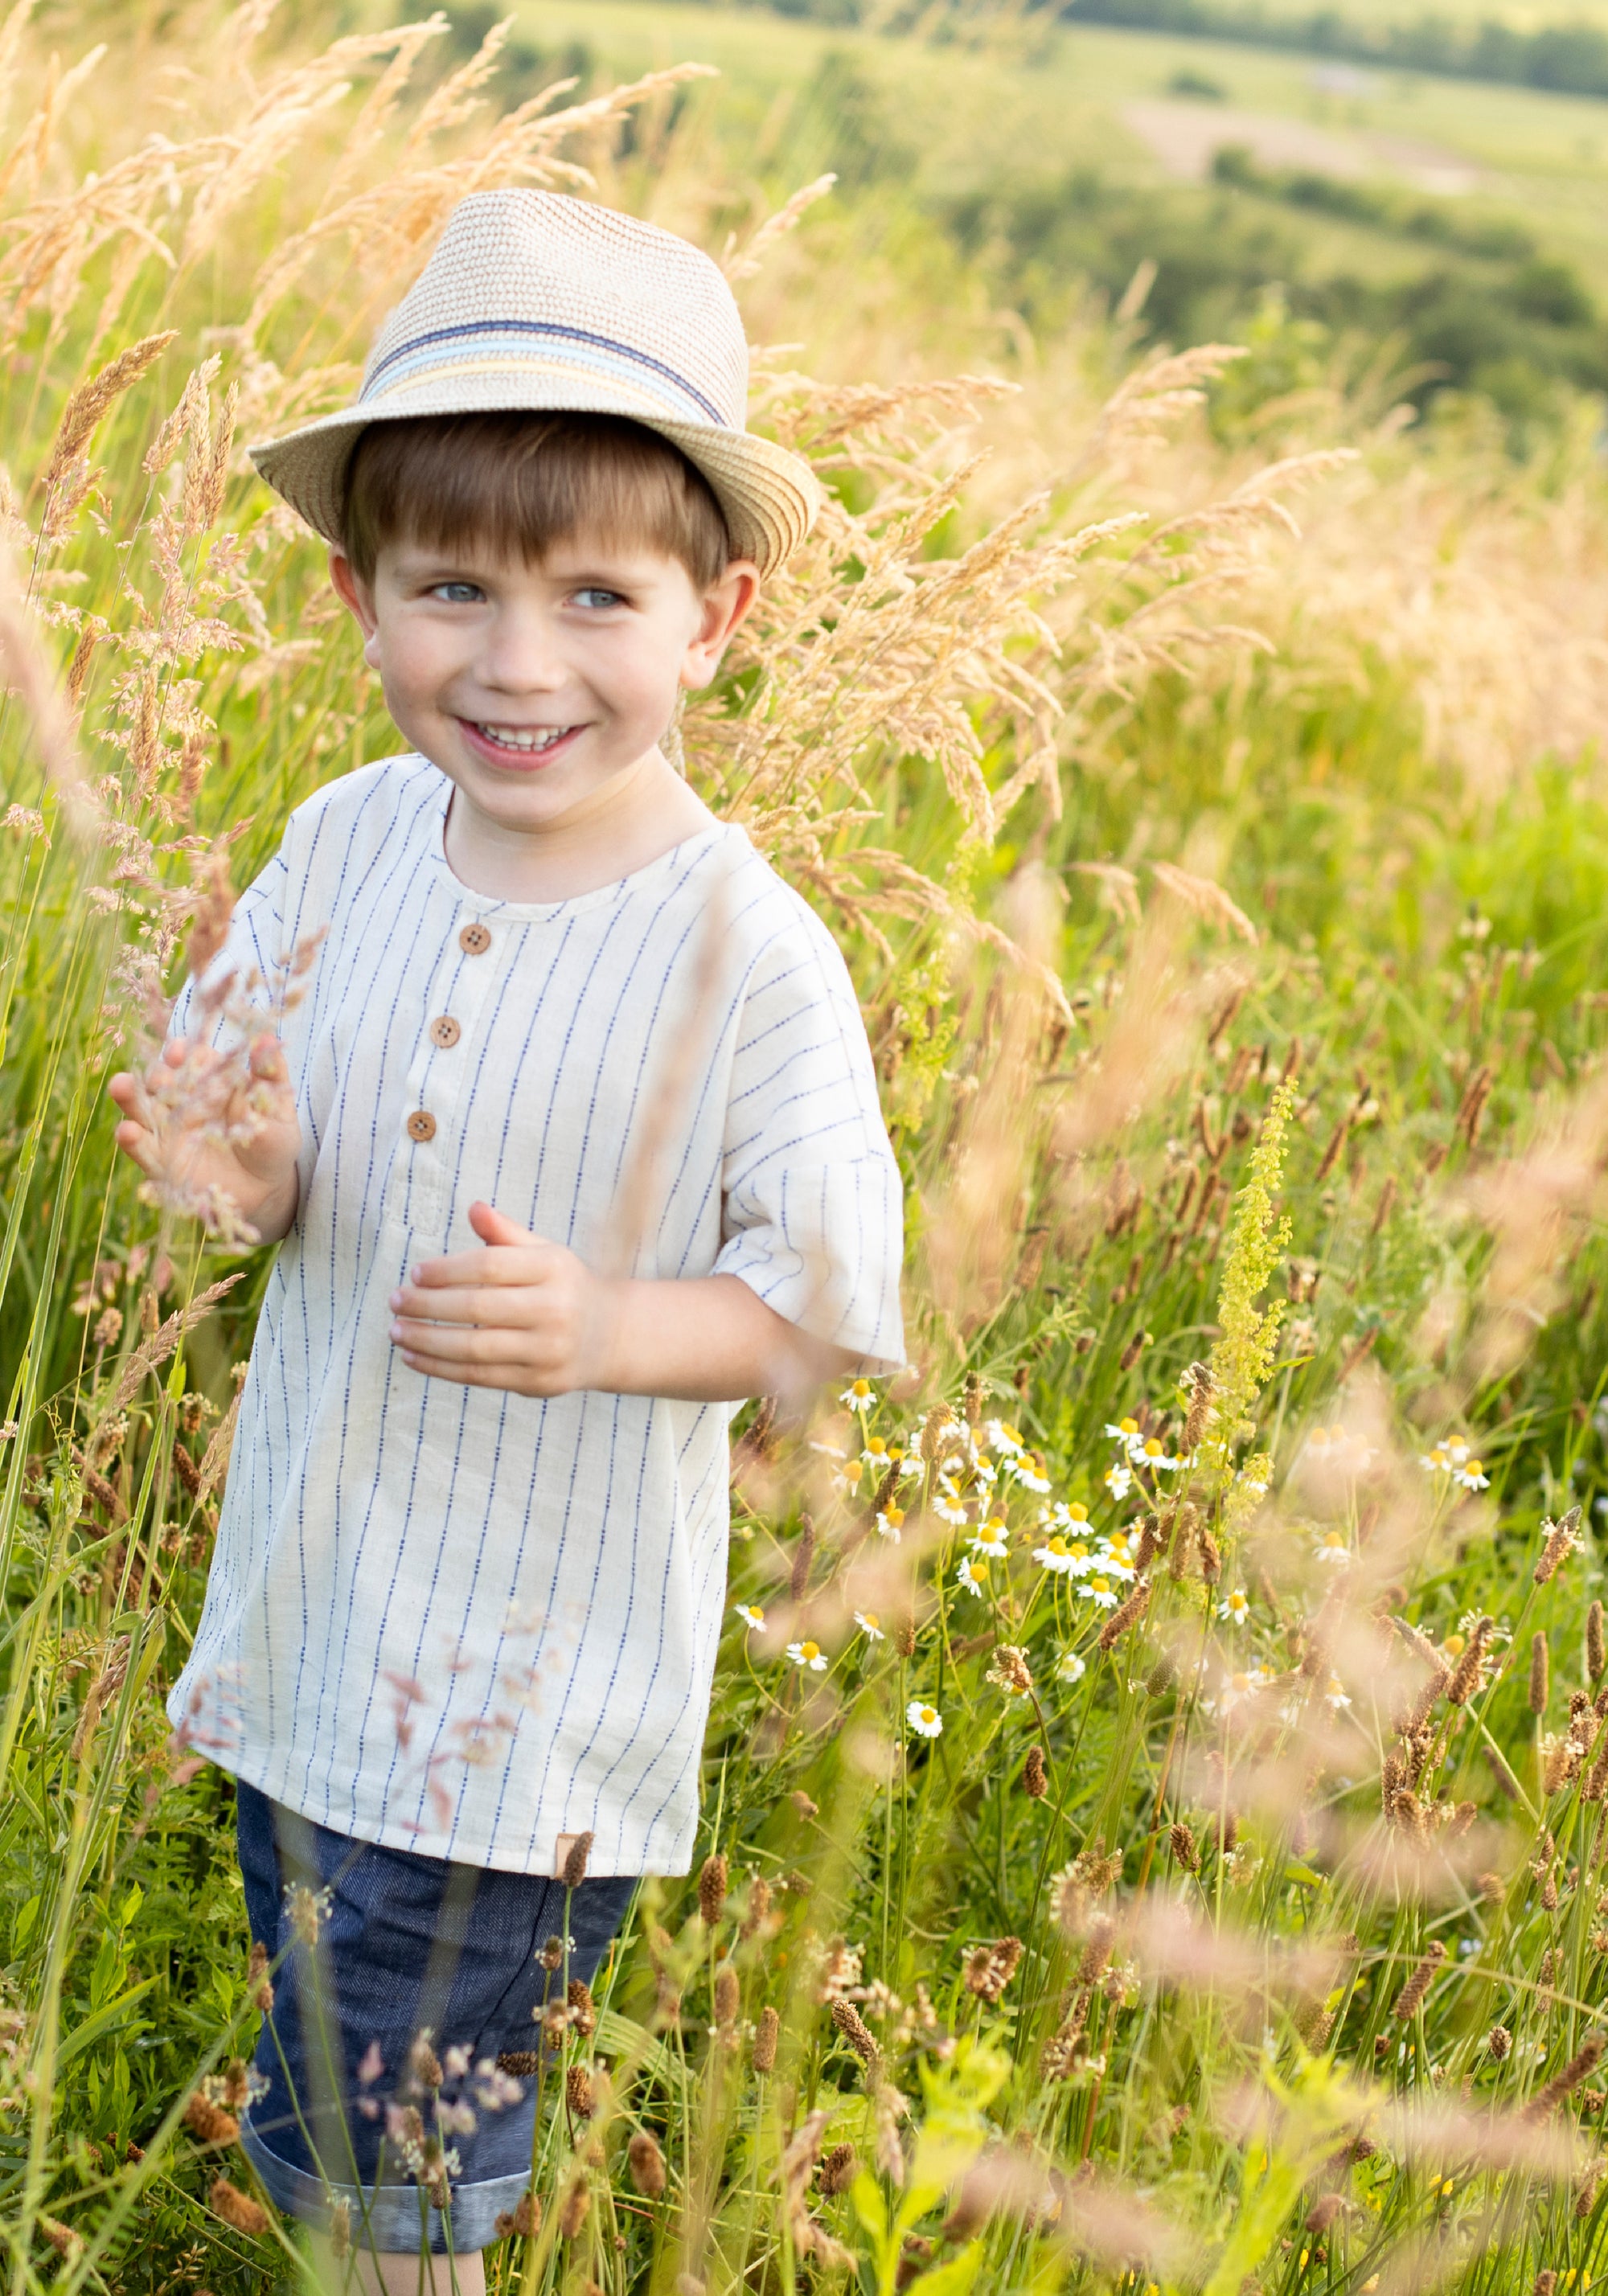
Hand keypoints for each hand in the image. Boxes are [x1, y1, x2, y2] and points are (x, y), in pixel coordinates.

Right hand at [108, 1032, 301, 1243]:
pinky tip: (127, 1131)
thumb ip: (271, 1076)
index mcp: (209, 1083)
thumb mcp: (278, 1110)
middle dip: (157, 1073)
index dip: (188, 1053)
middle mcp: (182, 1103)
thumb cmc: (273, 1142)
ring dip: (129, 1097)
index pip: (193, 1060)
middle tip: (161, 1072)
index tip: (186, 1049)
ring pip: (142, 1110)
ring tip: (121, 1085)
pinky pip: (143, 1152)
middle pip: (161, 1081)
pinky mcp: (161, 1164)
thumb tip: (268, 1039)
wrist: (265, 1188)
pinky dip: (132, 1142)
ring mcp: (168, 1133)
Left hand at [389, 1201, 615, 1397]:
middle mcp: (555, 1309)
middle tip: (394, 1301)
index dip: (446, 1270)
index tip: (415, 1274)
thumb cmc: (562, 1287)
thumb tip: (473, 1208)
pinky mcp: (538, 1382)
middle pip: (476, 1307)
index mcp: (553, 1268)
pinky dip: (440, 1369)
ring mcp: (548, 1350)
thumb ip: (506, 1234)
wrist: (608, 1336)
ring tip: (396, 1331)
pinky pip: (479, 1377)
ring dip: (426, 1340)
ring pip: (473, 1348)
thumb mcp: (544, 1253)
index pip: (488, 1266)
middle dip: (427, 1305)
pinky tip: (414, 1358)